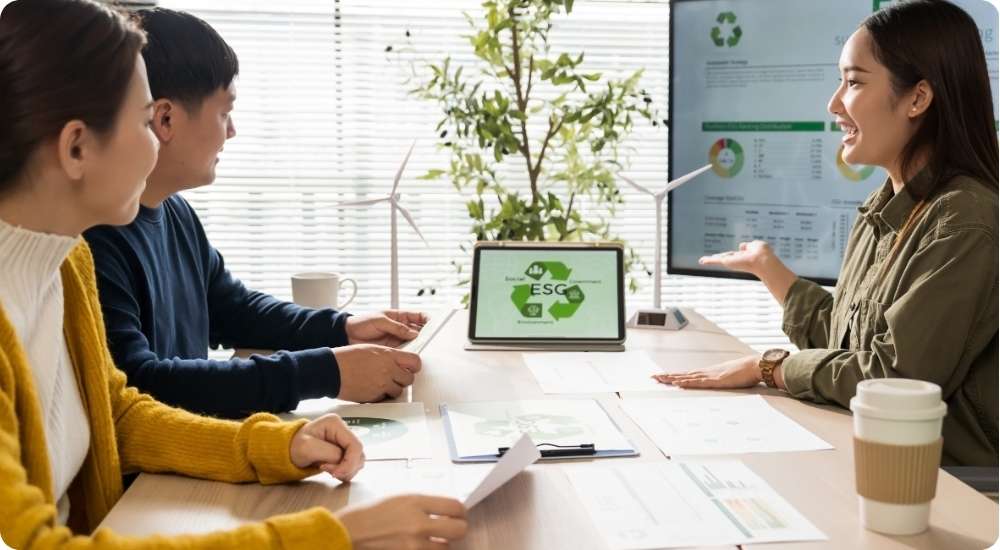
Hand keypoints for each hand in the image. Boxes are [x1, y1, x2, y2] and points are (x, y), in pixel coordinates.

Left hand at [289, 413, 364, 481]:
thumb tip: (343, 462)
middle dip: (347, 467)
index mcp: (336, 424)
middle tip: (329, 472)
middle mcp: (344, 430)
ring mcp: (344, 441)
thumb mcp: (308, 448)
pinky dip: (345, 472)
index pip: (355, 446)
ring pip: (358, 461)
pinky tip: (332, 471)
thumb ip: (329, 453)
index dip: (349, 462)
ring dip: (346, 471)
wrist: (289, 450)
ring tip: (328, 470)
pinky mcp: (344, 451)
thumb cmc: (295, 446)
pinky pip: (352, 464)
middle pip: (359, 454)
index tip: (335, 473)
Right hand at [334, 344, 421, 401]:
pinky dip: (382, 396)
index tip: (411, 367)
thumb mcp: (370, 349)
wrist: (331, 371)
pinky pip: (385, 398)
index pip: (415, 362)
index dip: (414, 366)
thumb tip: (398, 361)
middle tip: (395, 376)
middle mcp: (388, 371)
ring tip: (381, 383)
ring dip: (393, 388)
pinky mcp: (374, 397)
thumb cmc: (346, 358)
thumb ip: (388, 355)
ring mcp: (382, 385)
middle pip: (409, 379)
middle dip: (403, 378)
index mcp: (388, 356)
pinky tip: (372, 388)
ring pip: (399, 391)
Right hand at [338, 495, 467, 549]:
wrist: (352, 532)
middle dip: (459, 528)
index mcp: (416, 503)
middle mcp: (418, 524)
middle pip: (459, 530)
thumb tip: (450, 508)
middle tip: (454, 527)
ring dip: (443, 543)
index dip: (462, 511)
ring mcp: (414, 545)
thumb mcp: (402, 498)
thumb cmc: (375, 512)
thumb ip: (426, 503)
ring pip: (447, 547)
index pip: (455, 507)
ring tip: (435, 537)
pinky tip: (423, 544)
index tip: (460, 513)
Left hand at [346, 310, 426, 347]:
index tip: (433, 324)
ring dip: (419, 346)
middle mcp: (401, 328)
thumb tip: (413, 332)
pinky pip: (405, 352)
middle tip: (430, 340)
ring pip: (414, 342)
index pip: (419, 316)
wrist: (347, 335)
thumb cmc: (361, 323)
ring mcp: (398, 339)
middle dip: (426, 334)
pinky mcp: (393, 350)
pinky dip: (410, 354)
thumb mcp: (380, 321)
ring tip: (422, 349)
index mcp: (399, 316)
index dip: (428, 319)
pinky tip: (412, 357)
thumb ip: (397, 327)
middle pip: (419, 331)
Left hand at [652, 355, 761, 388]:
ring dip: (673, 379)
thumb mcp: (730, 377)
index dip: (675, 376)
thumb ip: (722, 380)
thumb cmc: (744, 371)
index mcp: (709, 373)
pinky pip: (699, 383)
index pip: (688, 375)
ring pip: (687, 378)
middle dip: (668, 376)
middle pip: (683, 375)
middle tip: (653, 378)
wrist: (754, 365)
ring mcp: (710, 376)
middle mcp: (706, 372)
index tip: (663, 377)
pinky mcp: (717, 380)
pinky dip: (688, 383)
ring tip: (660, 380)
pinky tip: (679, 384)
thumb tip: (719, 383)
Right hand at [698, 240, 774, 275]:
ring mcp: (732, 261)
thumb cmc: (762, 253)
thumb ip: (749, 245)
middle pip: (726, 257)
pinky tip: (701, 261)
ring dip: (710, 260)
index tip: (731, 254)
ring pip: (719, 259)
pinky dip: (707, 261)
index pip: (738, 254)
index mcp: (746, 255)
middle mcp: (737, 259)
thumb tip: (742, 245)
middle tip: (711, 259)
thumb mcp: (756, 245)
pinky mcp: (726, 262)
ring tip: (702, 260)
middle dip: (719, 258)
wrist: (761, 260)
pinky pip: (715, 261)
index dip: (735, 253)